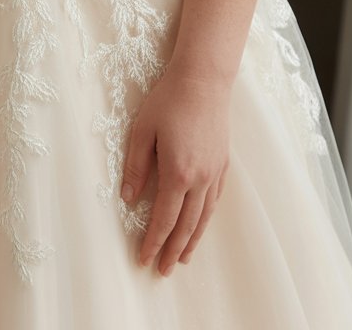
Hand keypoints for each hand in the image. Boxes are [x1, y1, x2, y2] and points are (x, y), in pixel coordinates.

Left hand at [121, 65, 230, 275]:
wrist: (203, 80)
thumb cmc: (168, 100)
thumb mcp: (142, 130)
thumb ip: (136, 167)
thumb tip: (129, 198)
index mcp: (177, 173)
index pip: (164, 219)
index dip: (153, 242)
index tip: (143, 259)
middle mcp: (199, 179)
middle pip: (186, 225)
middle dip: (173, 250)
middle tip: (162, 270)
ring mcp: (214, 172)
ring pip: (204, 217)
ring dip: (192, 240)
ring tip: (183, 258)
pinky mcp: (223, 163)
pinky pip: (215, 200)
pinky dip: (206, 218)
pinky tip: (201, 223)